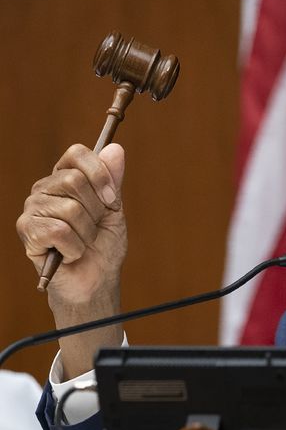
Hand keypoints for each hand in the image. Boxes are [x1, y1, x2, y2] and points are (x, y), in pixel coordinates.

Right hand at [16, 143, 127, 378]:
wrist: (95, 280)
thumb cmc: (103, 246)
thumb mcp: (114, 211)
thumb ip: (112, 180)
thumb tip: (115, 149)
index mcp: (65, 178)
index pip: (77, 153)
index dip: (99, 174)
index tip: (112, 200)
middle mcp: (45, 189)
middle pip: (74, 180)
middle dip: (95, 210)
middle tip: (94, 228)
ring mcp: (33, 209)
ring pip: (69, 208)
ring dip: (86, 233)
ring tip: (82, 242)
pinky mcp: (27, 231)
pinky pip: (59, 230)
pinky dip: (74, 247)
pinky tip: (70, 253)